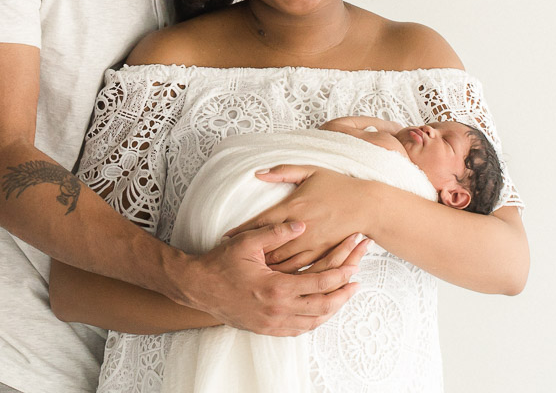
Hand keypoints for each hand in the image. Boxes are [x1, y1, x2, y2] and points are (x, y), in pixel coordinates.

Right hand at [181, 222, 359, 336]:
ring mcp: (272, 323)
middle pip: (324, 306)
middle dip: (344, 294)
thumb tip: (301, 224)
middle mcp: (278, 310)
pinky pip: (299, 330)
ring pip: (314, 322)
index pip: (320, 283)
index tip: (354, 265)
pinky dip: (315, 321)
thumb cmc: (220, 264)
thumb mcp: (247, 242)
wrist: (197, 288)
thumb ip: (276, 231)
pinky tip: (321, 311)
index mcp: (277, 288)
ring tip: (344, 296)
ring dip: (332, 309)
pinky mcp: (266, 329)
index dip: (341, 274)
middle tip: (358, 283)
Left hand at [226, 165, 372, 271]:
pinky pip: (300, 269)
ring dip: (265, 268)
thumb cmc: (337, 185)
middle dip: (250, 254)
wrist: (367, 204)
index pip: (260, 222)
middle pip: (267, 246)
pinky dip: (285, 275)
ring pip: (282, 262)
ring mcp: (311, 244)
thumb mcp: (309, 171)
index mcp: (293, 207)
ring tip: (248, 273)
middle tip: (232, 260)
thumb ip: (283, 171)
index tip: (225, 237)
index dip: (241, 230)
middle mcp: (300, 228)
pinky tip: (274, 279)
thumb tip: (258, 172)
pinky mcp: (321, 254)